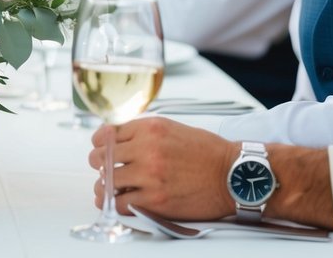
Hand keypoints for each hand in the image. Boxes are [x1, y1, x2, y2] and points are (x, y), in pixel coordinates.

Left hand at [89, 117, 237, 219]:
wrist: (233, 175)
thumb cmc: (207, 152)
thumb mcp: (172, 128)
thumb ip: (144, 131)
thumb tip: (116, 138)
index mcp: (150, 128)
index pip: (107, 133)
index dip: (100, 142)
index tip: (101, 148)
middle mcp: (147, 149)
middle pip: (102, 156)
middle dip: (99, 163)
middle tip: (103, 168)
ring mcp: (150, 175)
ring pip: (106, 180)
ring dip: (103, 184)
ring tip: (107, 187)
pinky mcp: (155, 200)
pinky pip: (120, 203)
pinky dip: (113, 202)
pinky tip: (116, 200)